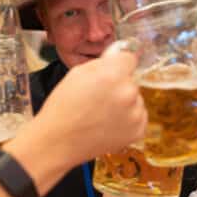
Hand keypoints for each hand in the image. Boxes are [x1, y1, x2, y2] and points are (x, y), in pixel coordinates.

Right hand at [34, 45, 145, 162]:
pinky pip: (138, 117)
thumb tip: (119, 54)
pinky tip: (108, 124)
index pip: (130, 58)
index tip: (110, 73)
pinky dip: (127, 119)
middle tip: (99, 98)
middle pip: (132, 80)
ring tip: (101, 114)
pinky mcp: (138, 131)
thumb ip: (103, 62)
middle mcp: (128, 93)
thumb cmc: (63, 108)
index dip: (118, 65)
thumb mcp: (77, 73)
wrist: (58, 141)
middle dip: (119, 85)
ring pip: (136, 99)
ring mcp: (135, 114)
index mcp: (113, 75)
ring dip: (124, 103)